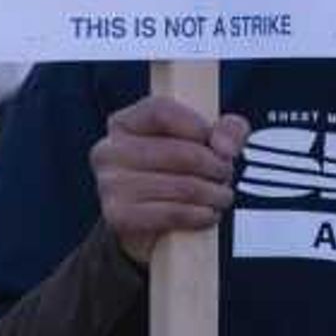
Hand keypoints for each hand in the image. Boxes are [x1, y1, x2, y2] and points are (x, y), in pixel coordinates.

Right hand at [93, 95, 249, 268]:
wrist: (144, 223)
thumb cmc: (174, 175)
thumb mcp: (203, 142)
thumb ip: (226, 128)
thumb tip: (224, 147)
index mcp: (123, 123)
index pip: (161, 111)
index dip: (198, 126)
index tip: (219, 144)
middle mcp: (108, 150)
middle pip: (180, 152)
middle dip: (216, 167)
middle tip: (226, 176)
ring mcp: (110, 183)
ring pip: (183, 186)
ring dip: (214, 195)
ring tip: (221, 197)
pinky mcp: (118, 214)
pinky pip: (173, 213)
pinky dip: (199, 215)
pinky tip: (208, 214)